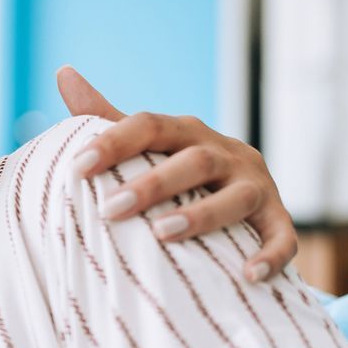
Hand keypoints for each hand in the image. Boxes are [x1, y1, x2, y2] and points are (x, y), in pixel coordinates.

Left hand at [57, 66, 296, 283]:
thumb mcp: (147, 144)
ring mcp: (257, 185)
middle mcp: (226, 153)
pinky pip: (283, 237)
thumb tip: (63, 72)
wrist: (244, 201)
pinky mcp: (278, 219)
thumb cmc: (179, 171)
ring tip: (162, 234)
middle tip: (110, 210)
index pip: (150, 126)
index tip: (77, 167)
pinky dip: (269, 255)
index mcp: (188, 132)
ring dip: (201, 215)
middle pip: (193, 161)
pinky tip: (248, 275)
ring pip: (236, 197)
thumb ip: (107, 116)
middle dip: (151, 185)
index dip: (114, 143)